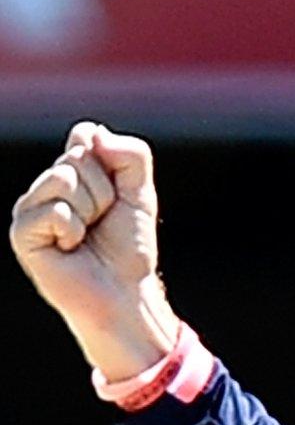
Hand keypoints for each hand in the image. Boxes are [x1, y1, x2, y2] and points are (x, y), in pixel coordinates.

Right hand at [10, 121, 180, 379]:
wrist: (124, 289)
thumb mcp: (141, 193)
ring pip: (63, 180)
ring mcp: (30, 207)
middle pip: (76, 158)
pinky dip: (74, 230)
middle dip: (104, 192)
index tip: (118, 196)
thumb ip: (131, 156)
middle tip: (103, 221)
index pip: (86, 135)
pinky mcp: (22, 231)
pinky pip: (54, 211)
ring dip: (90, 210)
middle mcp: (47, 185)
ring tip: (87, 234)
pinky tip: (71, 247)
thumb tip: (94, 135)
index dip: (111, 165)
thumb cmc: (129, 244)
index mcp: (71, 171)